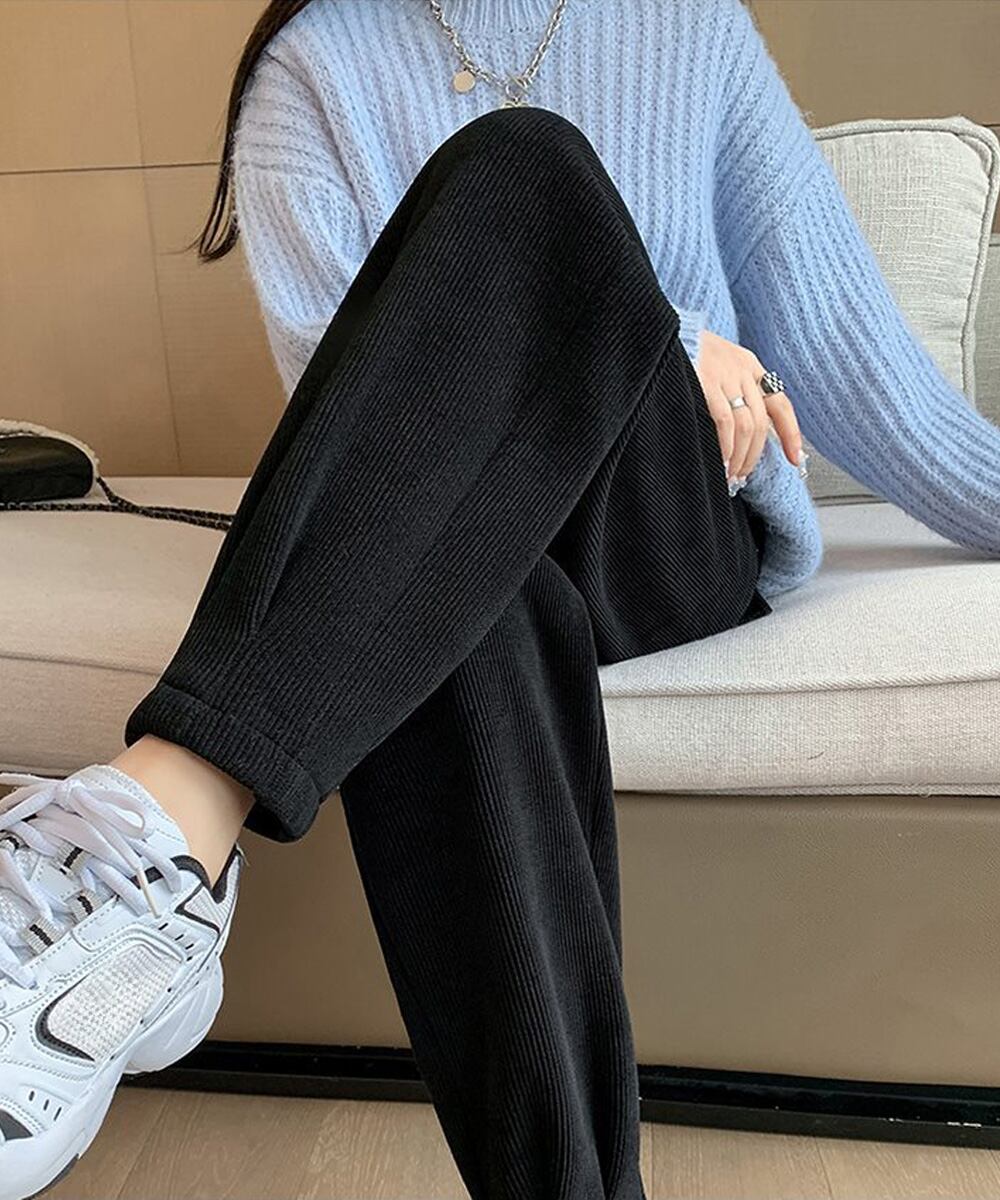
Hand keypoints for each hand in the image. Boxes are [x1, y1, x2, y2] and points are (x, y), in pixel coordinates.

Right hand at [693, 329, 802, 482]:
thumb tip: (746, 434)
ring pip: (746, 425)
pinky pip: (724, 420)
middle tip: (742, 475)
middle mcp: (742, 369)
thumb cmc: (684, 356)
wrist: (660, 334)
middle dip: (754, 456)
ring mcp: (725, 374)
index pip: (780, 404)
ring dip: (740, 456)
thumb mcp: (718, 367)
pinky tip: (721, 459)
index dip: (791, 434)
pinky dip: (726, 444)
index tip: (796, 459)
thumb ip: (733, 392)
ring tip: (730, 474)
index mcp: (750, 366)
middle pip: (761, 422)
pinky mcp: (706, 380)